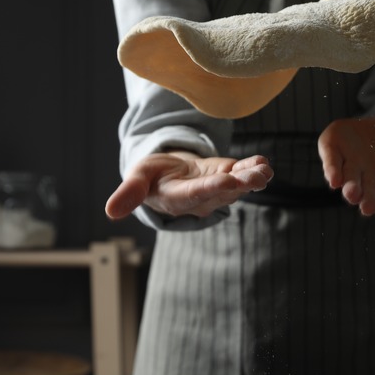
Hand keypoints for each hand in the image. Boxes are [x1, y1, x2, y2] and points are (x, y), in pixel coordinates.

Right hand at [105, 151, 273, 219]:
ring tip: (265, 169)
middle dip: (242, 183)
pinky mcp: (228, 177)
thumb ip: (129, 194)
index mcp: (178, 198)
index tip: (226, 179)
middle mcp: (201, 198)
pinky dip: (253, 167)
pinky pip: (242, 174)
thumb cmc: (150, 176)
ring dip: (253, 177)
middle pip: (224, 191)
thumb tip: (110, 212)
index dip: (212, 187)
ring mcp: (217, 189)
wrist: (168, 175)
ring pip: (238, 185)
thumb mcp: (137, 178)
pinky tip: (263, 162)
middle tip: (257, 175)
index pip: (196, 194)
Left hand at [318, 116, 374, 215]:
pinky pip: (330, 161)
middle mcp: (366, 174)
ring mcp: (348, 163)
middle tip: (368, 208)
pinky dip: (331, 170)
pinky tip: (334, 180)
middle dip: (368, 197)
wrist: (370, 126)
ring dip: (350, 187)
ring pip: (348, 178)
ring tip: (352, 194)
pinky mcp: (331, 150)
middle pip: (368, 188)